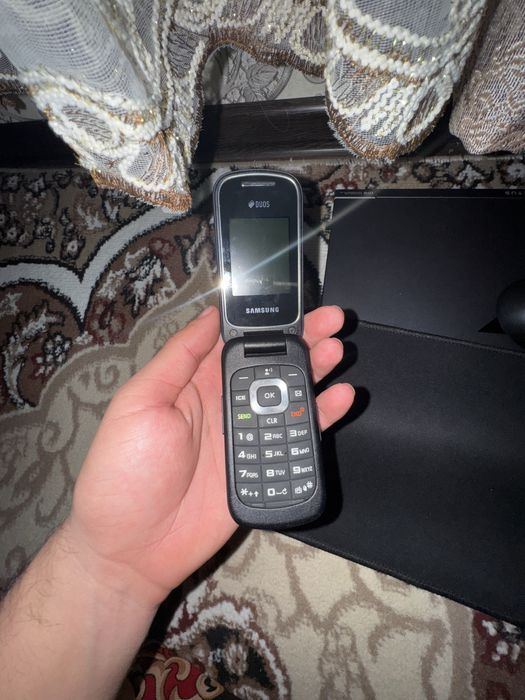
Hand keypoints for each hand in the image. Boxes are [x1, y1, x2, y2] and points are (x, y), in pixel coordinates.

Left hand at [65, 305, 353, 606]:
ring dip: (317, 372)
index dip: (267, 321)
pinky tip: (339, 399)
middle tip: (331, 320)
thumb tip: (209, 315)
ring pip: (291, 397)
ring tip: (337, 350)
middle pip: (273, 365)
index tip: (294, 303)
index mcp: (195, 383)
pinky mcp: (264, 469)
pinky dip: (322, 418)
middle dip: (303, 339)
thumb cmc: (123, 473)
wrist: (133, 549)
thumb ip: (178, 359)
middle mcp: (226, 405)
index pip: (238, 342)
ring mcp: (248, 437)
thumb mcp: (139, 404)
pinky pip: (299, 439)